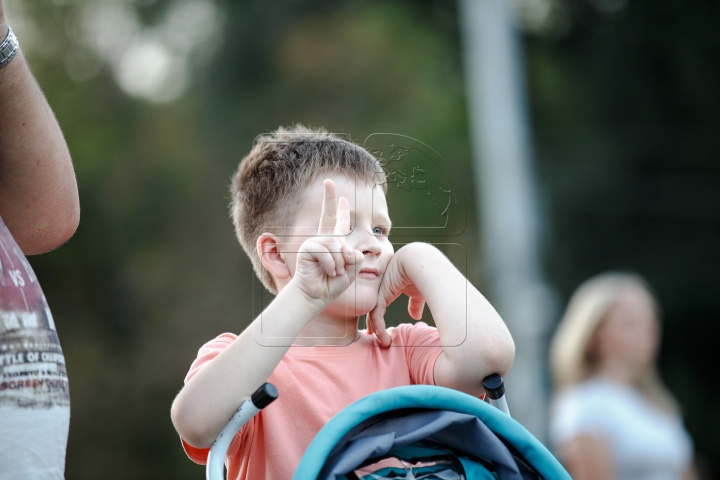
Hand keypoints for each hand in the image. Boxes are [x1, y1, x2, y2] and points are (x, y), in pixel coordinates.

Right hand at [292, 179, 363, 304]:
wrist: (315, 296)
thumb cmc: (332, 284)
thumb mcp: (351, 269)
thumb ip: (355, 256)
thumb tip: (347, 247)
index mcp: (333, 242)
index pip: (337, 222)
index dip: (339, 209)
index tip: (341, 196)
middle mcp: (322, 239)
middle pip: (328, 215)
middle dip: (329, 197)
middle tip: (328, 181)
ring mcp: (314, 242)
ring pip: (337, 244)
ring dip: (340, 262)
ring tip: (334, 272)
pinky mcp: (307, 248)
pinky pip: (327, 252)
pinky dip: (331, 265)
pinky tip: (328, 272)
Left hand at [367, 246, 425, 345]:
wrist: (420, 261)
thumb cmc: (422, 275)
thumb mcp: (418, 293)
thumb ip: (414, 304)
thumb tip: (415, 317)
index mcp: (390, 287)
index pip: (380, 304)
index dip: (379, 318)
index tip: (380, 331)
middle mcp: (383, 288)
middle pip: (374, 308)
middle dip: (373, 323)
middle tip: (374, 336)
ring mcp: (380, 290)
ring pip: (373, 313)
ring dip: (377, 329)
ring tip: (382, 341)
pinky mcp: (381, 294)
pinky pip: (376, 313)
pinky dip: (379, 327)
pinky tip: (383, 336)